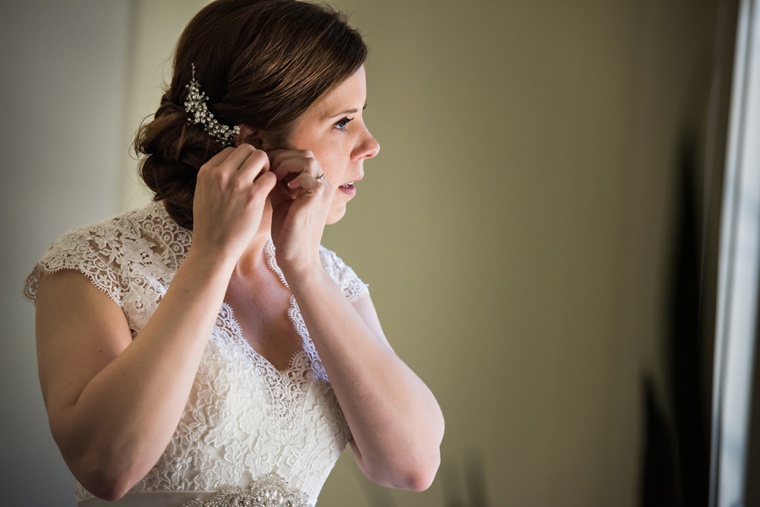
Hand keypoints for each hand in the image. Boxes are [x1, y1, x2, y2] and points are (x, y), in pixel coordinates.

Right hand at [191, 145, 276, 262]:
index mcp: (206, 171)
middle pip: (247, 149)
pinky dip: (272, 182)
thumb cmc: (210, 224)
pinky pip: (271, 176)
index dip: (241, 161)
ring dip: (266, 168)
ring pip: (261, 157)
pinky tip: (267, 194)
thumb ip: (216, 177)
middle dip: (256, 160)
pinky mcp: (253, 196)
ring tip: (263, 183)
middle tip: (258, 176)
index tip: (245, 174)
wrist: (213, 248)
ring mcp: (237, 184)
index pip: (230, 150)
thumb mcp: (204, 193)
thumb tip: (232, 163)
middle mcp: (221, 174)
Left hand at [267, 149, 333, 274]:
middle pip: (305, 153)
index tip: (264, 168)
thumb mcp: (281, 201)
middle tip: (267, 171)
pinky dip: (293, 177)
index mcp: (315, 185)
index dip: (281, 157)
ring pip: (307, 159)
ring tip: (273, 178)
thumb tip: (261, 166)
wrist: (296, 258)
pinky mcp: (317, 199)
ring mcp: (322, 191)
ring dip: (286, 164)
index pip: (301, 156)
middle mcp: (323, 185)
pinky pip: (308, 175)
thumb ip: (276, 183)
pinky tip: (282, 188)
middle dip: (282, 157)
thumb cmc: (287, 233)